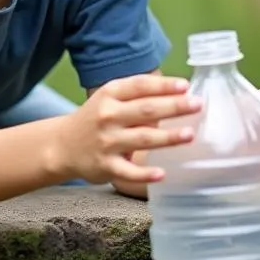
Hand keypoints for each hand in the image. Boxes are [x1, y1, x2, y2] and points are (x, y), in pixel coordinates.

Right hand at [56, 74, 201, 184]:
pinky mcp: (106, 166)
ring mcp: (107, 141)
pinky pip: (128, 171)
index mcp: (110, 94)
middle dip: (174, 107)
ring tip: (189, 134)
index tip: (186, 86)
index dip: (163, 85)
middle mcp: (108, 116)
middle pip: (146, 110)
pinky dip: (145, 174)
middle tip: (197, 105)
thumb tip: (178, 95)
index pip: (140, 86)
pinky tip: (162, 174)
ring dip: (167, 137)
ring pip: (142, 138)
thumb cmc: (95, 118)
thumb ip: (137, 96)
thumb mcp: (109, 98)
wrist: (62, 146)